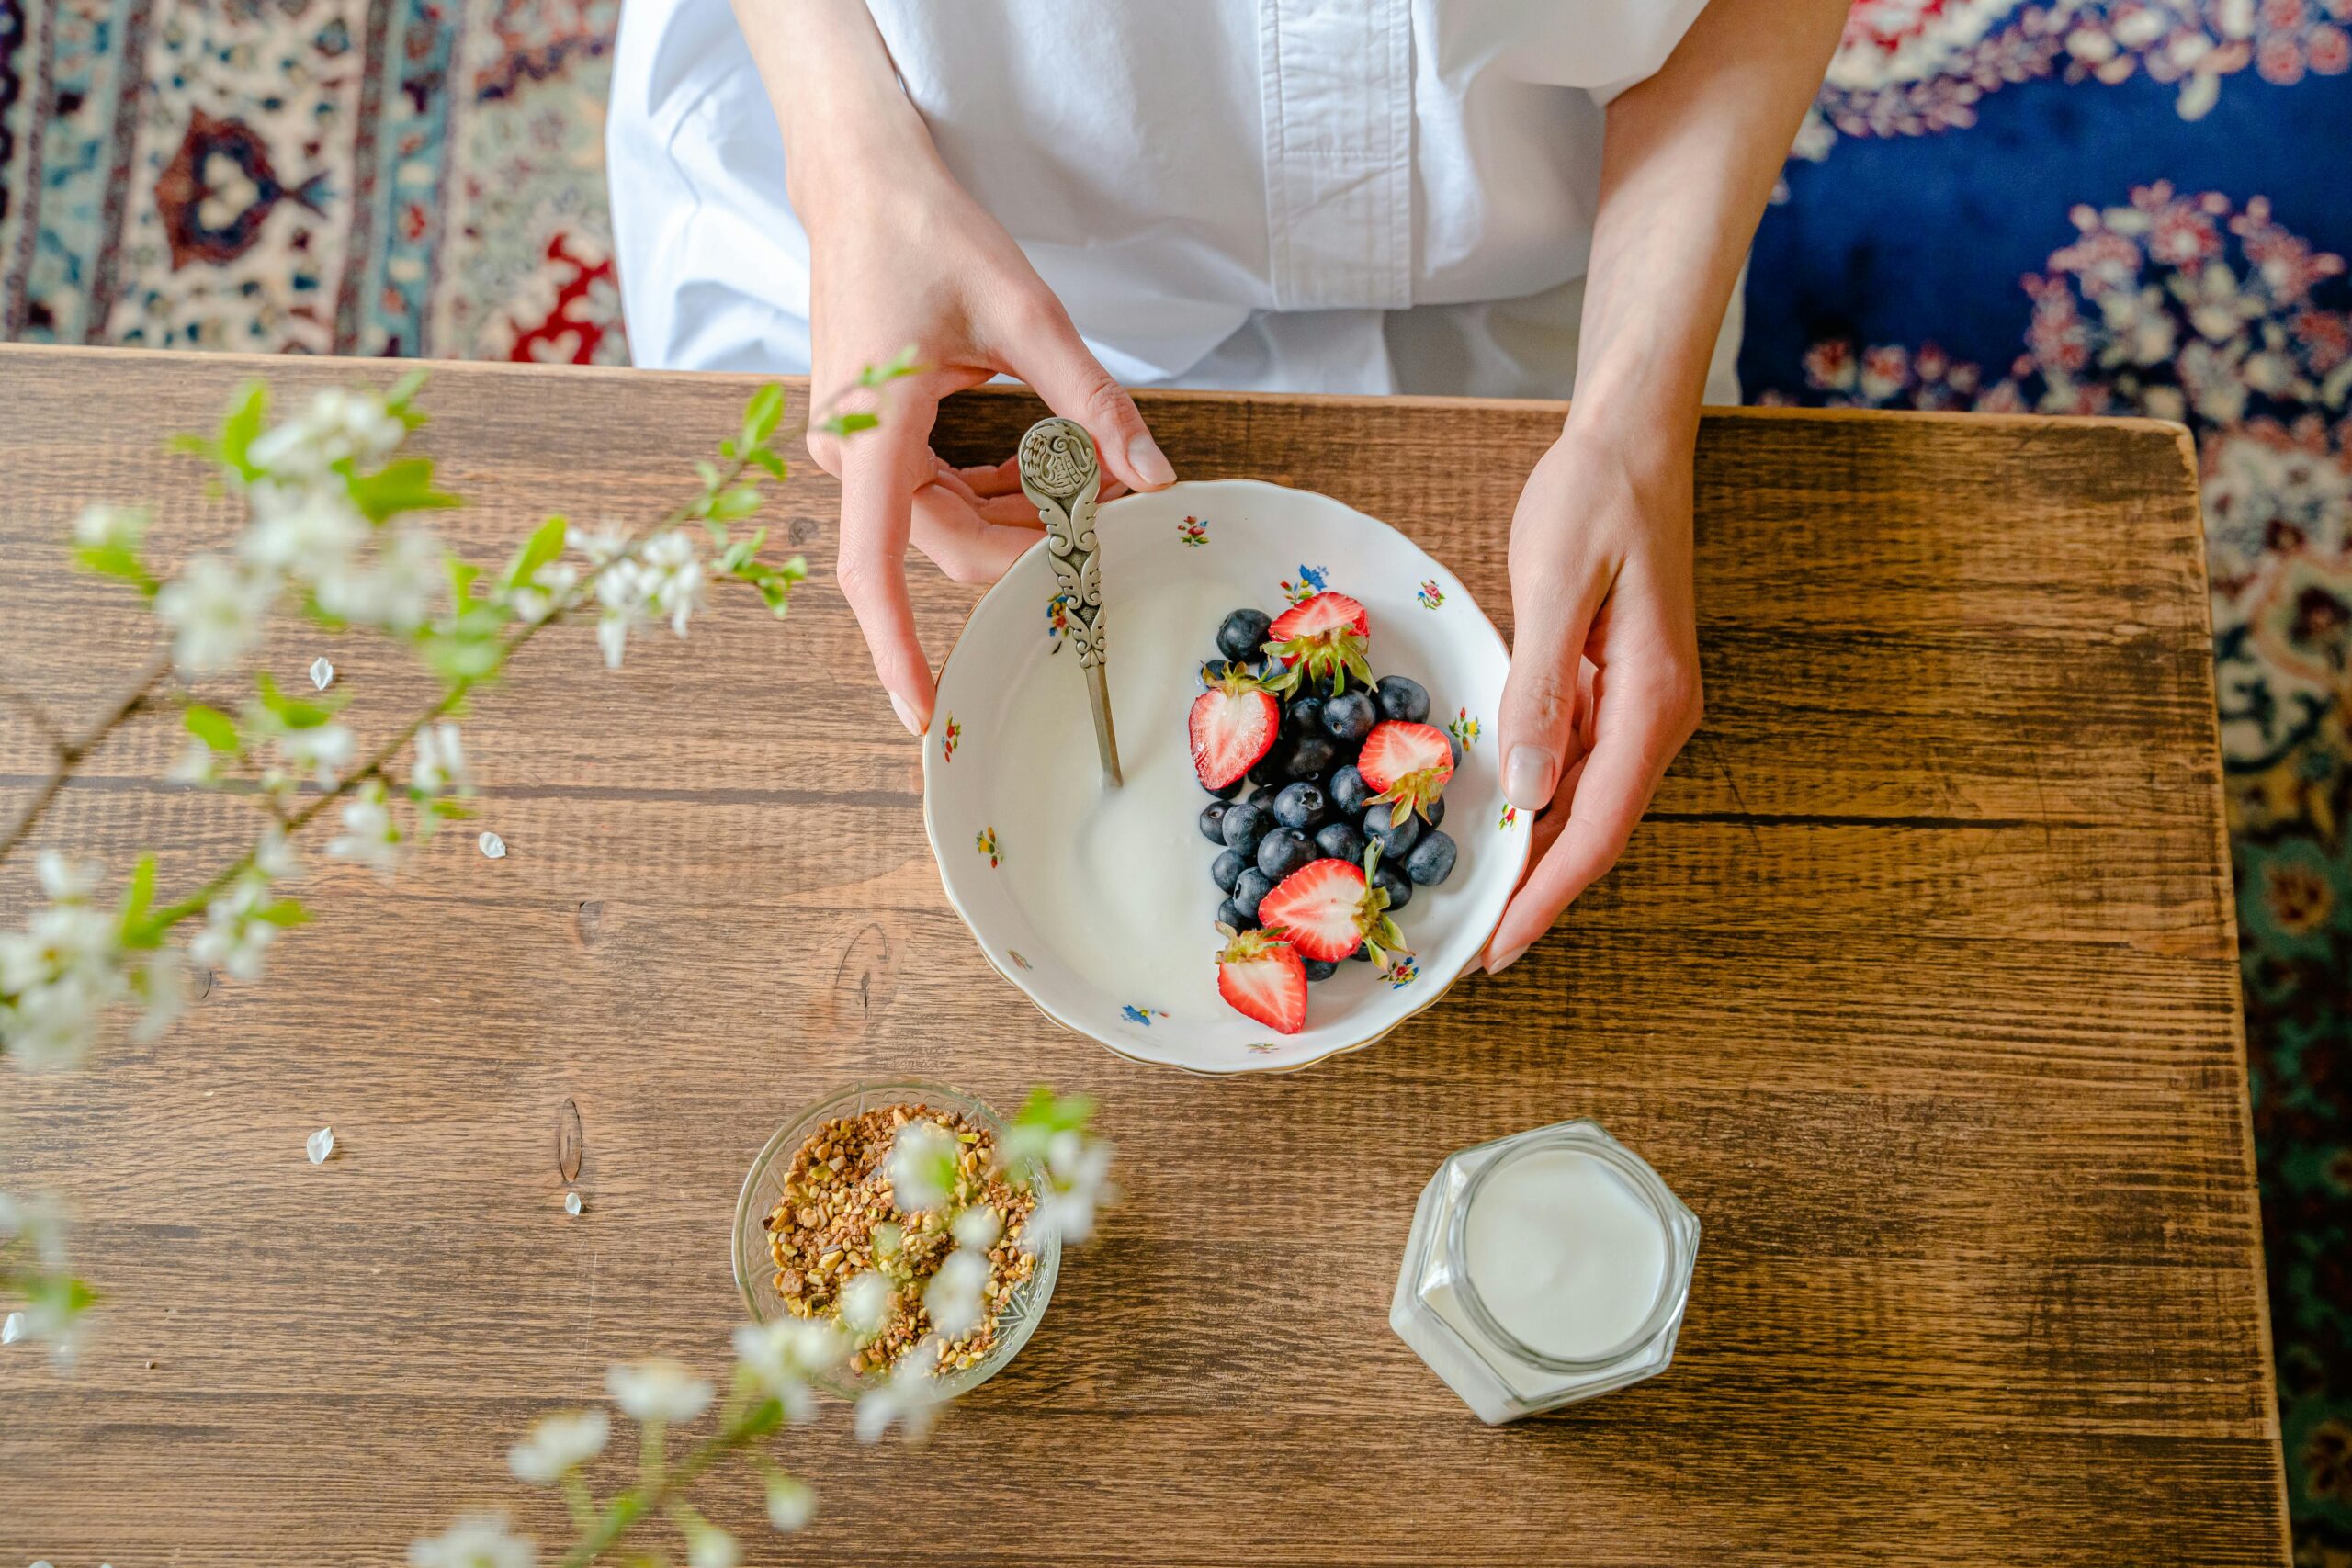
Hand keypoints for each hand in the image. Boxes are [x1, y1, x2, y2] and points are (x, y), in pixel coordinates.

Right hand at [799, 145, 1174, 735]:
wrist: (860, 177)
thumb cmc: (924, 229)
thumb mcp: (1025, 311)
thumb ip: (1090, 400)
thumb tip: (1153, 474)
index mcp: (872, 432)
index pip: (874, 572)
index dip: (897, 650)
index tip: (922, 713)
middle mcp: (852, 455)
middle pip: (948, 547)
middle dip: (1036, 550)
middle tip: (1121, 523)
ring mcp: (858, 449)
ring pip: (950, 525)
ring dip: (1026, 520)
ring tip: (1103, 488)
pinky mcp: (874, 437)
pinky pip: (940, 495)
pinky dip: (1001, 493)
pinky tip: (1055, 471)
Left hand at [1481, 423, 1702, 973]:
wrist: (1631, 438)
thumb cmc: (1595, 496)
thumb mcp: (1556, 582)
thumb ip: (1541, 686)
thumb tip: (1529, 788)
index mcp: (1652, 699)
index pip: (1597, 827)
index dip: (1547, 896)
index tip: (1498, 950)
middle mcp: (1657, 714)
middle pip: (1595, 830)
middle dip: (1537, 893)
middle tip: (1470, 949)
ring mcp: (1639, 703)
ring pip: (1585, 803)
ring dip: (1534, 854)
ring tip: (1473, 902)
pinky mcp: (1614, 685)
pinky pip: (1575, 763)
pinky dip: (1535, 801)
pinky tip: (1492, 821)